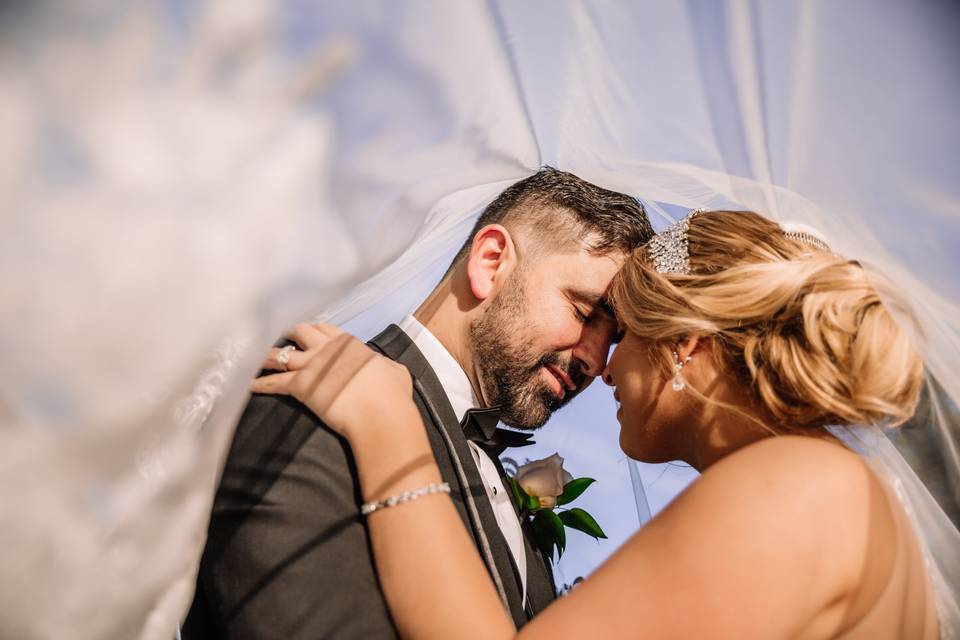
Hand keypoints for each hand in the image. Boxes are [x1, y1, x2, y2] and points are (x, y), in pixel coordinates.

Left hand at [252, 323, 413, 440]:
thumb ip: (384, 364)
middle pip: (299, 331)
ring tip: (248, 354)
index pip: (324, 328)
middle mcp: (327, 348)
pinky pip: (274, 382)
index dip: (313, 330)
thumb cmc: (392, 395)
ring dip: (264, 354)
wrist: (380, 413)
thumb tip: (384, 367)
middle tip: (273, 335)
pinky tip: (248, 384)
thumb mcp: (394, 371)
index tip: (305, 332)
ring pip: (280, 353)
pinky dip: (259, 383)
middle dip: (286, 332)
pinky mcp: (301, 386)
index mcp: (348, 343)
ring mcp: (312, 365)